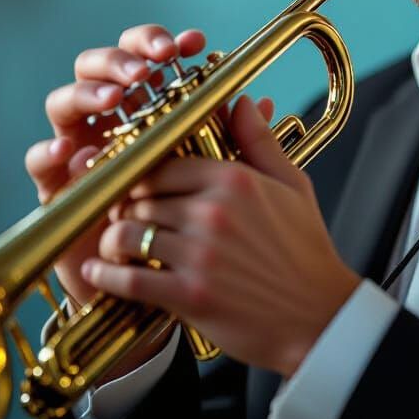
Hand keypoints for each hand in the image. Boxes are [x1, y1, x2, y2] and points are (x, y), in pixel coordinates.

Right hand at [23, 23, 207, 307]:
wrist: (157, 291)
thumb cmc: (188, 228)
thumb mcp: (219, 183)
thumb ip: (235, 141)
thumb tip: (259, 102)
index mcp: (145, 111)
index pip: (145, 61)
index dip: (161, 43)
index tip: (191, 43)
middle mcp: (108, 123)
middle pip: (97, 69)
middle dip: (120, 59)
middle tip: (146, 69)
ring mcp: (78, 150)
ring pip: (64, 104)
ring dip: (87, 94)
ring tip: (114, 100)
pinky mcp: (56, 187)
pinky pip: (40, 162)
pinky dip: (50, 151)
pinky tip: (71, 151)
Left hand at [83, 93, 361, 377]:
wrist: (319, 316)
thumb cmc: (305, 251)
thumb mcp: (292, 185)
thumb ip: (259, 141)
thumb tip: (241, 102)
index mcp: (234, 180)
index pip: (163, 162)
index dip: (142, 173)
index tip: (134, 184)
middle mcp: (213, 212)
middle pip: (140, 197)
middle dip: (125, 206)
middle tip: (121, 214)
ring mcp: (200, 255)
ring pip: (127, 234)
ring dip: (113, 240)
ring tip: (112, 245)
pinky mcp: (190, 296)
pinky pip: (129, 280)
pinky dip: (107, 275)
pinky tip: (99, 272)